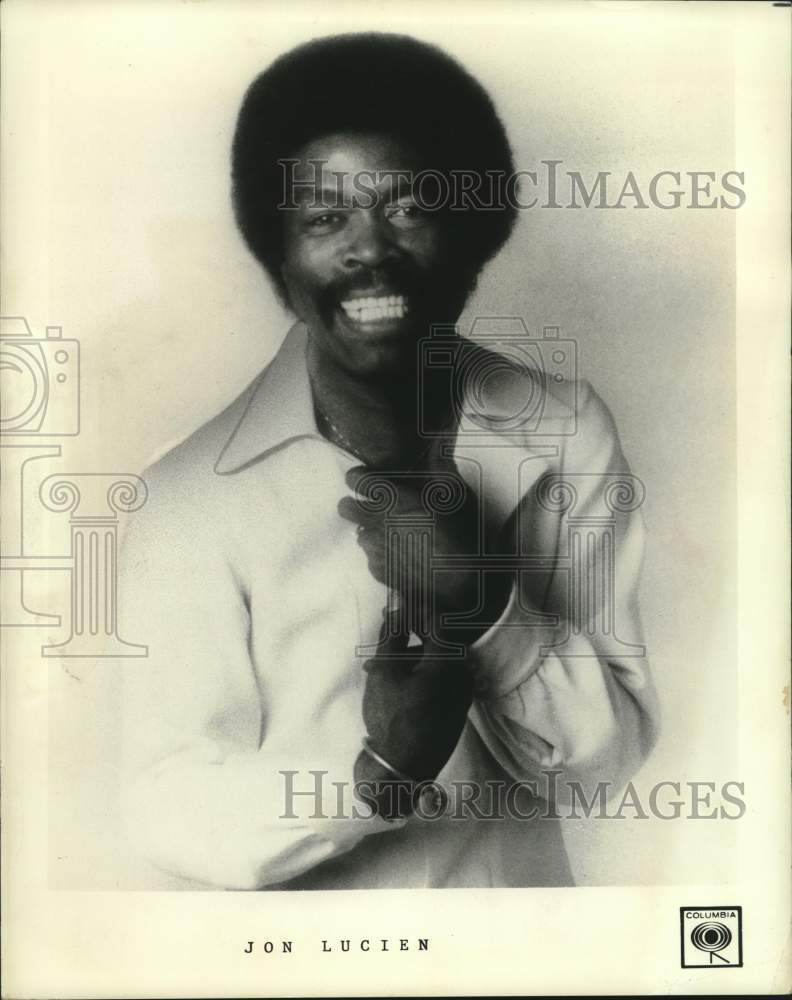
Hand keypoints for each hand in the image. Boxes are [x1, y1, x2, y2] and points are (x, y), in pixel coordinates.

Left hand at [338, 460, 510, 643]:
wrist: (460, 581)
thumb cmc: (460, 534)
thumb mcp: (457, 494)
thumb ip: (442, 467)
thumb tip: (438, 445)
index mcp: (392, 498)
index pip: (357, 479)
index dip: (357, 477)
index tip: (361, 478)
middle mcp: (377, 522)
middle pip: (345, 507)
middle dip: (352, 504)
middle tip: (367, 506)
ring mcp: (376, 548)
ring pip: (358, 534)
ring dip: (368, 531)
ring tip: (389, 533)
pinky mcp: (379, 570)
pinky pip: (370, 558)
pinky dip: (379, 554)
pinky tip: (398, 554)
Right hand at [355, 614, 473, 785]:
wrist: (399, 770)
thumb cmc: (391, 720)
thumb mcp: (384, 672)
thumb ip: (392, 637)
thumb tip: (396, 613)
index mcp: (450, 664)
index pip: (437, 621)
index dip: (415, 609)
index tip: (396, 604)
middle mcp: (463, 676)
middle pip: (441, 639)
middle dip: (414, 629)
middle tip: (390, 623)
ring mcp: (462, 694)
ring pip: (439, 660)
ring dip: (413, 653)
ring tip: (381, 657)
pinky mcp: (455, 709)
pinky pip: (440, 679)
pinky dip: (419, 672)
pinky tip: (395, 677)